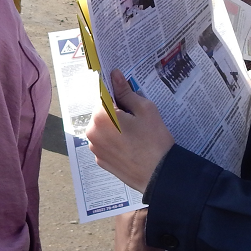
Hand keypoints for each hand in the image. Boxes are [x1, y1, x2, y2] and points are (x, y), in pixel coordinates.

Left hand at [87, 70, 174, 191]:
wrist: (159, 175)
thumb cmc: (154, 140)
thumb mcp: (145, 109)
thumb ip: (126, 92)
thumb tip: (115, 75)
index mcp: (101, 116)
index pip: (103, 94)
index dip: (116, 93)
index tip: (126, 96)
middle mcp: (92, 132)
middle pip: (101, 112)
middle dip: (115, 111)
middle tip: (136, 118)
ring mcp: (95, 148)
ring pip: (102, 128)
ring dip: (113, 126)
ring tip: (135, 134)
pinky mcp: (100, 161)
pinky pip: (104, 143)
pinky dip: (114, 141)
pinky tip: (130, 145)